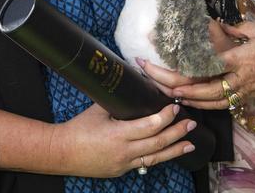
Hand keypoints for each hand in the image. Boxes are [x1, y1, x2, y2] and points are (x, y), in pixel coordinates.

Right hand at [50, 102, 197, 176]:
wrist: (63, 152)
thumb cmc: (78, 129)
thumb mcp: (98, 110)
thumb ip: (117, 101)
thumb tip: (131, 85)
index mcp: (118, 134)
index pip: (150, 126)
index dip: (165, 117)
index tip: (175, 107)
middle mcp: (125, 151)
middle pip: (158, 143)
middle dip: (177, 132)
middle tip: (191, 123)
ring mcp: (124, 163)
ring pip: (156, 157)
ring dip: (175, 149)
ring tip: (190, 143)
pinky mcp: (122, 169)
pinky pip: (145, 163)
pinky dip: (158, 156)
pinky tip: (168, 152)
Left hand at [140, 20, 254, 110]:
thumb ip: (233, 28)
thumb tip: (213, 24)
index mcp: (241, 59)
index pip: (207, 66)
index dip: (184, 67)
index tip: (165, 62)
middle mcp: (241, 79)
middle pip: (203, 89)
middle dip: (176, 85)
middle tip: (155, 78)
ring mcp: (244, 91)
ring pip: (210, 102)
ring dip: (187, 98)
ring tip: (166, 91)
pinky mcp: (248, 98)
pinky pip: (222, 104)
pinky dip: (203, 104)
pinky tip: (191, 100)